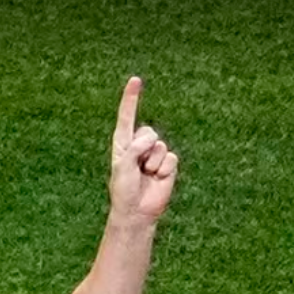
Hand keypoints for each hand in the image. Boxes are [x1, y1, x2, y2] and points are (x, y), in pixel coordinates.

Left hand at [109, 77, 177, 223]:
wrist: (137, 211)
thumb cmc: (124, 190)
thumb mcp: (122, 166)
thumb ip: (134, 148)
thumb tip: (153, 140)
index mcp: (123, 144)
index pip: (127, 117)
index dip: (131, 99)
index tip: (135, 80)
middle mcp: (139, 146)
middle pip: (148, 131)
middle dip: (144, 148)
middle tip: (138, 168)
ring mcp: (154, 155)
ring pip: (160, 145)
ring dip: (153, 162)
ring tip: (146, 175)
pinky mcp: (168, 165)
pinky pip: (171, 158)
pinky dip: (164, 170)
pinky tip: (157, 179)